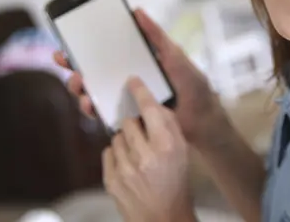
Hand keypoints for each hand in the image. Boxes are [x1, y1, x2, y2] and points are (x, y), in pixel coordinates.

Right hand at [54, 8, 226, 146]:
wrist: (203, 122)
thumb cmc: (193, 86)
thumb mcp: (175, 56)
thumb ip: (156, 36)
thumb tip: (137, 11)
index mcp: (137, 63)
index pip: (107, 53)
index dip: (86, 48)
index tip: (68, 42)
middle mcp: (127, 81)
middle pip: (94, 72)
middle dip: (75, 67)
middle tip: (67, 62)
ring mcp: (124, 101)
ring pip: (93, 93)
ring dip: (81, 88)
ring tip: (80, 85)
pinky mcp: (126, 120)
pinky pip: (103, 114)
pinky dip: (92, 109)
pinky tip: (90, 104)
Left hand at [104, 77, 194, 221]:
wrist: (163, 217)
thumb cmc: (175, 181)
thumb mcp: (182, 151)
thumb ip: (170, 125)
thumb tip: (154, 105)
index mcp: (166, 146)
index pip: (149, 109)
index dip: (140, 92)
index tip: (132, 81)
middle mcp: (144, 155)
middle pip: (128, 122)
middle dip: (134, 125)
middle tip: (142, 136)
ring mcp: (124, 169)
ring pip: (116, 136)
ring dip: (125, 141)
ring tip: (136, 154)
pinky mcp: (110, 180)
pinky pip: (108, 152)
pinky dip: (116, 154)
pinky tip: (128, 164)